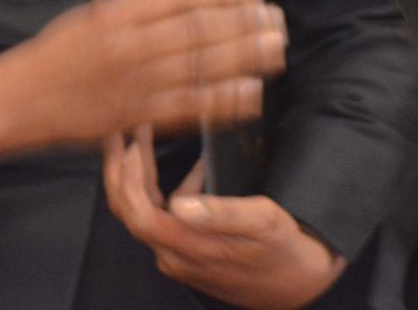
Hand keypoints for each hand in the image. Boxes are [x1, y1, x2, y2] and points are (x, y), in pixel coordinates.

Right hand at [0, 0, 285, 152]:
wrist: (20, 100)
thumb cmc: (60, 53)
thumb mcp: (100, 10)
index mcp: (119, 12)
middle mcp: (130, 45)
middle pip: (198, 29)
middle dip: (243, 22)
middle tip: (274, 16)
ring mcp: (136, 83)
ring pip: (201, 66)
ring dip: (244, 57)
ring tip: (274, 47)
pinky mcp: (139, 116)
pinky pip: (190, 108)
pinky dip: (223, 101)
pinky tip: (251, 92)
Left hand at [103, 125, 345, 309]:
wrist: (297, 284)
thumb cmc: (282, 249)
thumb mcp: (263, 221)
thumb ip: (221, 214)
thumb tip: (179, 203)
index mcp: (188, 247)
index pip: (138, 212)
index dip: (129, 177)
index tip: (133, 143)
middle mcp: (174, 256)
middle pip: (128, 213)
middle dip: (120, 170)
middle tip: (121, 133)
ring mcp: (178, 257)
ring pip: (141, 214)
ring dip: (136, 177)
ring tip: (143, 142)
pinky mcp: (185, 254)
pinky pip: (161, 219)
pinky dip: (162, 190)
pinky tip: (187, 170)